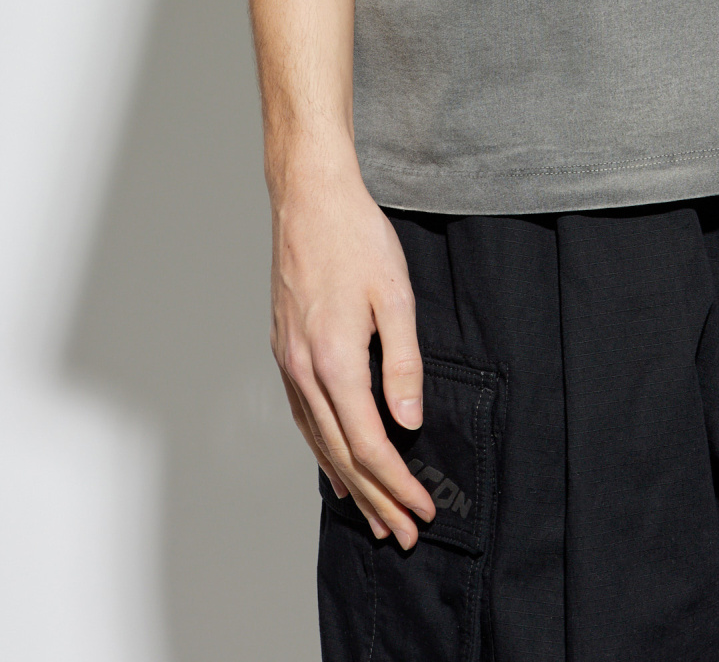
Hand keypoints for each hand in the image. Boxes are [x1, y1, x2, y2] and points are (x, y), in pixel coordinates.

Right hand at [269, 144, 435, 547]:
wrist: (309, 198)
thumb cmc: (356, 237)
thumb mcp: (396, 295)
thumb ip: (403, 363)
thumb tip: (409, 422)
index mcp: (334, 361)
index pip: (370, 444)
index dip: (397, 484)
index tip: (420, 510)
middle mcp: (304, 370)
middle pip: (342, 453)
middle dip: (374, 498)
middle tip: (400, 533)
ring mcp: (289, 361)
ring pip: (317, 440)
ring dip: (346, 482)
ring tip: (368, 514)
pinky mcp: (284, 349)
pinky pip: (303, 416)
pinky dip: (321, 448)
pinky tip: (333, 462)